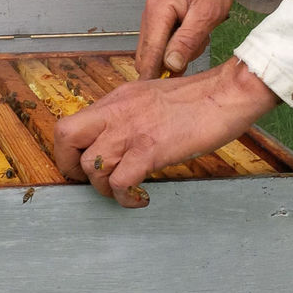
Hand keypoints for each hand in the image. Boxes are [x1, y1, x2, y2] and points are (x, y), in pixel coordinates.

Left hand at [53, 56, 279, 207]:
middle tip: (91, 182)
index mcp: (117, 101)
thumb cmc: (197, 98)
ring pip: (93, 166)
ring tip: (124, 192)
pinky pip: (120, 183)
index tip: (79, 166)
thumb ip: (129, 114)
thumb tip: (117, 135)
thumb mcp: (150, 96)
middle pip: (67, 139)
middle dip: (71, 167)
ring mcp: (131, 132)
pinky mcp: (150, 150)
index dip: (67, 151)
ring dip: (104, 188)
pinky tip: (140, 198)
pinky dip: (125, 198)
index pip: (70, 125)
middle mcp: (117, 113)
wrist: (225, 94)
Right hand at [136, 0, 269, 77]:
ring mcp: (153, 17)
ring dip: (178, 54)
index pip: (148, 53)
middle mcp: (150, 14)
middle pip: (148, 55)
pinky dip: (180, 46)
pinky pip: (164, 44)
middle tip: (194, 54)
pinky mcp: (160, 21)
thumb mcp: (206, 15)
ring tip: (199, 37)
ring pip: (157, 51)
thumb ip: (187, 41)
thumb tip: (170, 65)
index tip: (159, 95)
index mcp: (158, 11)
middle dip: (169, 64)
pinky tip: (195, 34)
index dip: (153, 75)